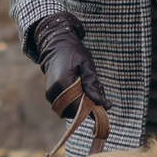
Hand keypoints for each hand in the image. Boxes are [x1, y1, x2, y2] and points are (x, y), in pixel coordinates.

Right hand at [26, 12, 109, 154]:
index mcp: (63, 83)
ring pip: (71, 110)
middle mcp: (54, 92)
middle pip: (76, 111)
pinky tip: (81, 88)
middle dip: (90, 105)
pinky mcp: (50, 95)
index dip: (93, 108)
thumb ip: (92, 84)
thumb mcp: (86, 64)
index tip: (106, 105)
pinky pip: (66, 106)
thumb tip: (101, 103)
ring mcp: (50, 95)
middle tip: (99, 90)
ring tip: (89, 87)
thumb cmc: (73, 52)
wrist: (55, 45)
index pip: (79, 107)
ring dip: (83, 104)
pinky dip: (76, 101)